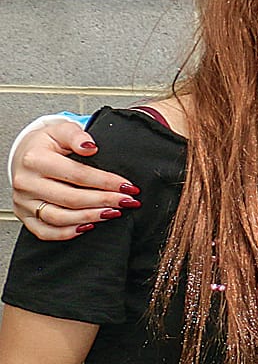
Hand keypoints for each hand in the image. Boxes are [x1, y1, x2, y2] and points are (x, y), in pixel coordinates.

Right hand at [11, 119, 138, 241]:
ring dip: (91, 217)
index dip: (106, 182)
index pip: (78, 174)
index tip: (128, 186)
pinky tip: (88, 225)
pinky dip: (68, 233)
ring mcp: (24, 201)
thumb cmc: (46, 144)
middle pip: (71, 198)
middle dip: (104, 201)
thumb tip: (90, 145)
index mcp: (35, 160)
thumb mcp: (61, 130)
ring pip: (60, 218)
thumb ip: (76, 134)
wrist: (25, 155)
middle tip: (127, 201)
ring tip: (113, 212)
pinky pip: (46, 232)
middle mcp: (27, 182)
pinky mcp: (23, 215)